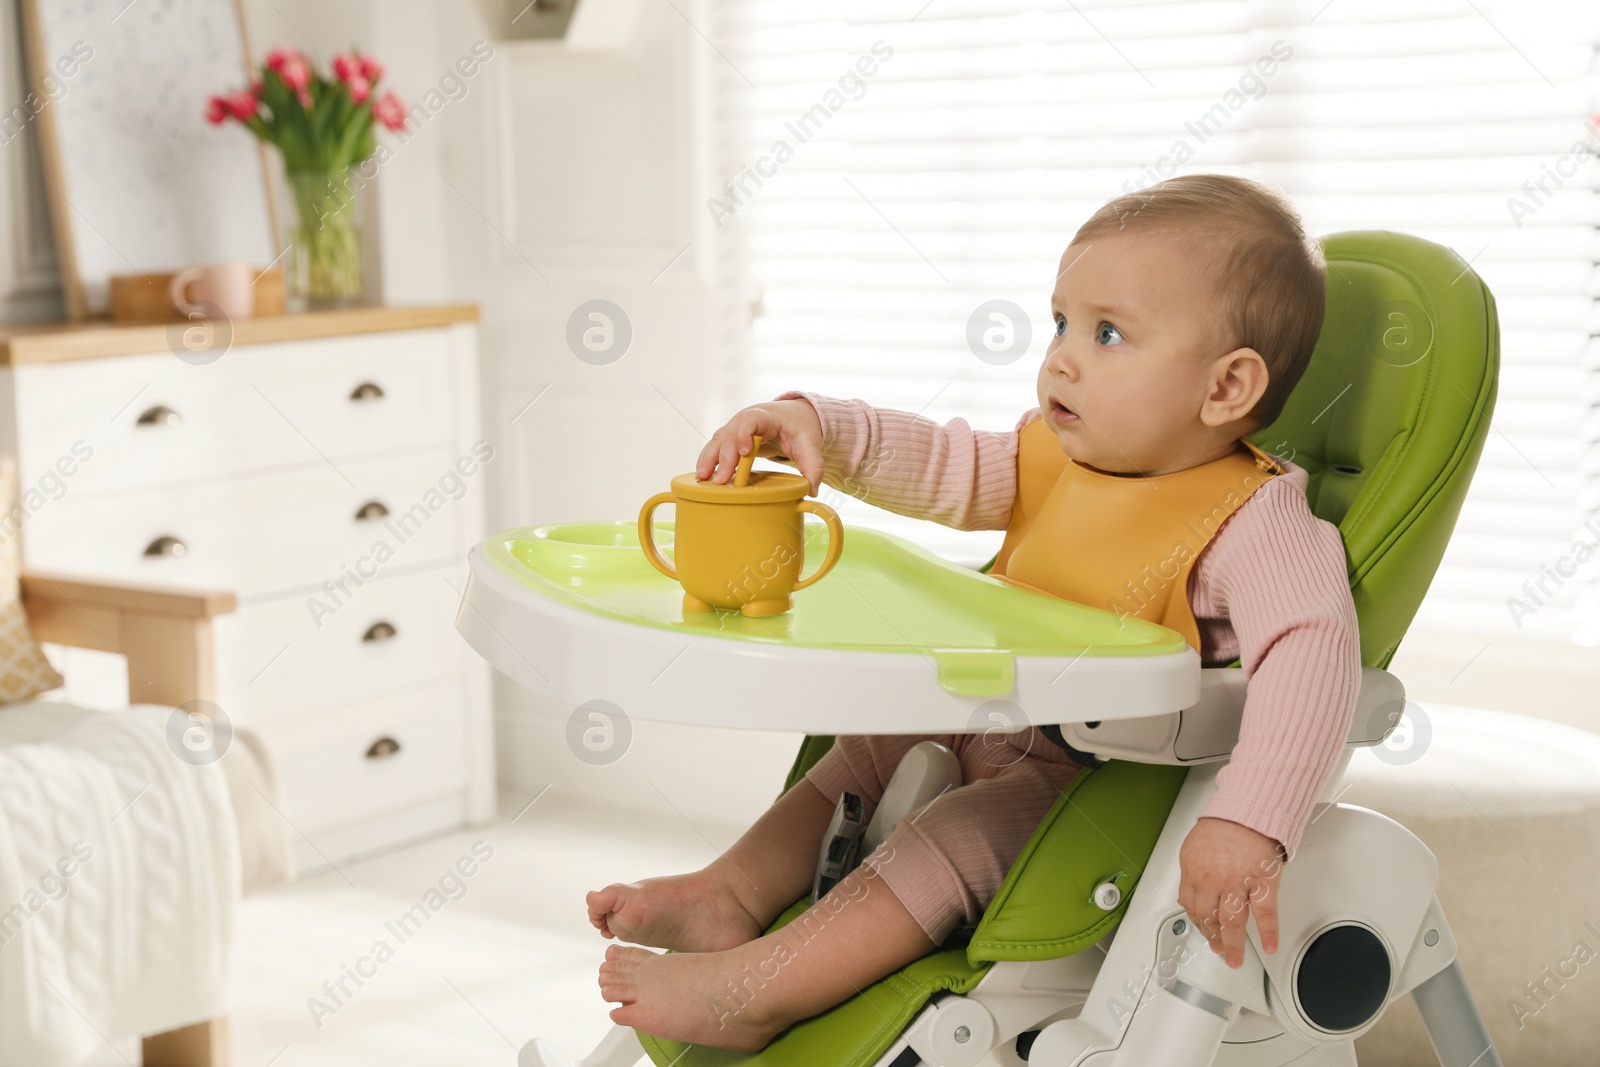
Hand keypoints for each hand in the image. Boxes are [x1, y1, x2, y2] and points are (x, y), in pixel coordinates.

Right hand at [695, 399, 825, 495]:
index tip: (745, 451)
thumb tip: (811, 491)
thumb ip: (814, 467)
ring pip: (717, 441)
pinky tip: (702, 478)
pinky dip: (707, 461)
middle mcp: (745, 420)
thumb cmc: (798, 429)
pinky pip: (715, 448)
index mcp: (766, 416)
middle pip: (729, 434)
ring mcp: (735, 429)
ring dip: (709, 459)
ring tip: (703, 478)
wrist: (791, 418)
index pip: (750, 419)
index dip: (744, 434)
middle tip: (721, 480)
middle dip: (724, 457)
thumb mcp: (810, 445)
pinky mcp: (730, 440)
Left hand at [1177, 816, 1282, 968]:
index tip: (1202, 930)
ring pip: (1232, 921)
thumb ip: (1192, 874)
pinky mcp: (1263, 880)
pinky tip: (1268, 945)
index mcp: (1193, 869)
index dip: (1197, 922)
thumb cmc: (1226, 823)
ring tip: (1235, 959)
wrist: (1250, 808)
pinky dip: (1268, 933)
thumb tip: (1187, 899)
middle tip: (1218, 950)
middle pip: (1209, 917)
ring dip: (1233, 944)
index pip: (1190, 904)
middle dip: (1213, 937)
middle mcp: (1212, 878)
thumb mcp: (1195, 848)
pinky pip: (1265, 913)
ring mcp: (1238, 881)